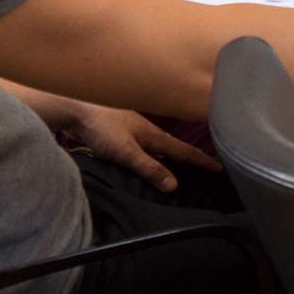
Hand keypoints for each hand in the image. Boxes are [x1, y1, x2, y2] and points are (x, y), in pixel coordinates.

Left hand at [62, 102, 221, 191]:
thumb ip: (149, 168)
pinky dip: (150, 153)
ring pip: (156, 145)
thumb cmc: (101, 127)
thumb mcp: (126, 152)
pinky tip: (145, 157)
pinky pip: (141, 145)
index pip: (183, 150)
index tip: (219, 167)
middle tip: (205, 166)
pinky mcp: (118, 132)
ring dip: (168, 155)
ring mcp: (132, 130)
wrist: (73, 107)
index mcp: (153, 136)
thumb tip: (174, 185)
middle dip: (189, 156)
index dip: (201, 160)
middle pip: (173, 146)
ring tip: (178, 165)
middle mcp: (147, 132)